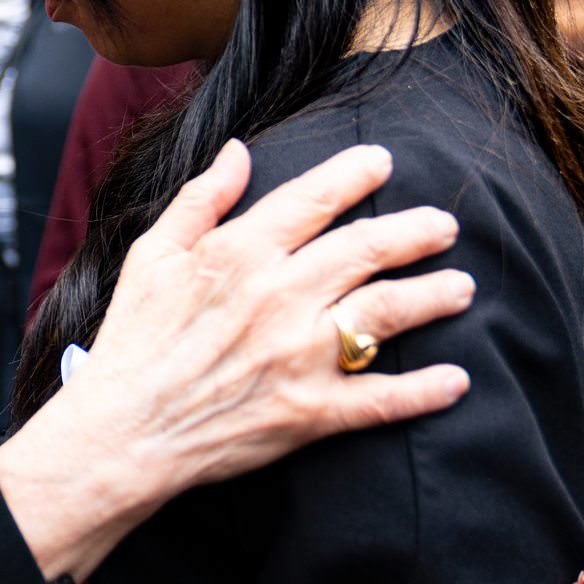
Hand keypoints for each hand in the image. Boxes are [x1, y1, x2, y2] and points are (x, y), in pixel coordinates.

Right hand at [0, 141, 473, 579]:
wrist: (121, 432)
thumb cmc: (132, 340)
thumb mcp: (153, 254)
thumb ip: (201, 198)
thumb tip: (241, 150)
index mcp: (239, 253)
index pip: (314, 199)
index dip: (355, 175)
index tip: (385, 162)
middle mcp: (279, 296)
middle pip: (367, 250)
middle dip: (415, 232)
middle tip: (445, 226)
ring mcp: (299, 356)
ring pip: (386, 314)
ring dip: (433, 296)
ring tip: (462, 287)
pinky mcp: (310, 412)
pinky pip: (381, 399)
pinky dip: (424, 390)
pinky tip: (457, 380)